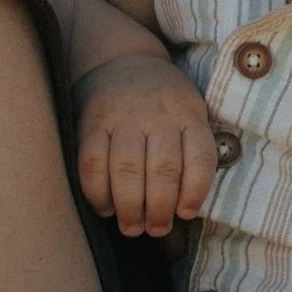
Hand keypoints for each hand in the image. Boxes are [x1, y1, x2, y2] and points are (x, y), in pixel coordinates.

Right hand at [72, 53, 219, 238]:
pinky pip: (91, 161)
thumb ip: (191, 152)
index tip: (186, 213)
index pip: (200, 156)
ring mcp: (123, 117)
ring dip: (129, 206)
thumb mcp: (190, 114)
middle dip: (159, 208)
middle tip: (155, 230)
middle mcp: (158, 115)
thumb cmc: (164, 104)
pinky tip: (105, 208)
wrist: (124, 61)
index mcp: (189, 115)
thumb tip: (186, 210)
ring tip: (131, 228)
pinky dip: (97, 191)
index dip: (195, 191)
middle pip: (162, 169)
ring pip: (127, 168)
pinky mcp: (92, 122)